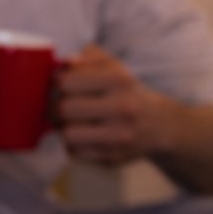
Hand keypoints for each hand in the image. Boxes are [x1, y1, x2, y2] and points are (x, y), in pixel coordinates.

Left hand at [52, 46, 179, 166]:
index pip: (66, 82)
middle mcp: (122, 107)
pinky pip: (76, 152)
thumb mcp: (114, 66)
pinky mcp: (114, 156)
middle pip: (64, 109)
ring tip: (66, 121)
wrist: (159, 124)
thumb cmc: (126, 91)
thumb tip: (66, 63)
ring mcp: (119, 135)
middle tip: (57, 106)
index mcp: (119, 79)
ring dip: (61, 128)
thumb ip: (89, 57)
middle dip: (54, 107)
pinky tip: (81, 135)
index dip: (56, 83)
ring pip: (68, 134)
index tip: (59, 85)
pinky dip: (72, 144)